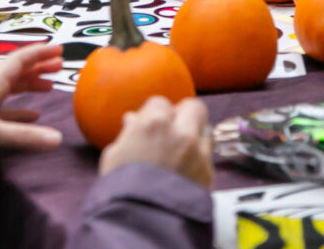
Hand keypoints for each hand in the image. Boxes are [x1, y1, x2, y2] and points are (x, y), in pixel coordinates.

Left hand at [0, 44, 63, 151]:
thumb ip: (26, 136)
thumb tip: (59, 139)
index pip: (20, 60)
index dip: (40, 53)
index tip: (59, 49)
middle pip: (18, 71)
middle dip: (39, 66)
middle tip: (60, 66)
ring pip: (12, 87)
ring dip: (32, 84)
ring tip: (50, 86)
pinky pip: (7, 108)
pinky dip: (22, 108)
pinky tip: (34, 115)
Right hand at [99, 96, 213, 188]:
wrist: (144, 221)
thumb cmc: (121, 188)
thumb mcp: (114, 157)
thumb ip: (128, 134)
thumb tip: (133, 121)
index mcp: (154, 124)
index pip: (161, 102)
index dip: (154, 112)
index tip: (150, 123)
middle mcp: (181, 133)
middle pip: (194, 107)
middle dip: (184, 114)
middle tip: (173, 128)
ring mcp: (199, 153)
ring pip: (206, 131)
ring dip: (195, 136)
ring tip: (181, 151)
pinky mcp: (209, 174)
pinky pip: (208, 157)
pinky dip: (199, 159)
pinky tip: (186, 170)